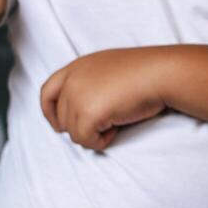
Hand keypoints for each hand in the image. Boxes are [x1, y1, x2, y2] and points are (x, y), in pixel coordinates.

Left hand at [39, 47, 169, 150]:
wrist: (161, 73)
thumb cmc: (145, 72)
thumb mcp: (108, 69)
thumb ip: (88, 83)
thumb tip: (81, 111)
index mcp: (76, 67)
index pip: (47, 92)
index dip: (50, 113)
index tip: (60, 126)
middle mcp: (72, 80)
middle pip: (61, 119)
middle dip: (83, 126)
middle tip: (108, 120)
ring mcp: (77, 96)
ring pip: (73, 133)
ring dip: (95, 133)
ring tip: (117, 118)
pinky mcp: (87, 113)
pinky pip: (86, 140)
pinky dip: (102, 140)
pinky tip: (119, 125)